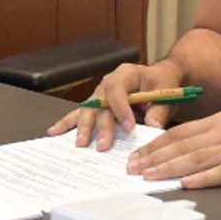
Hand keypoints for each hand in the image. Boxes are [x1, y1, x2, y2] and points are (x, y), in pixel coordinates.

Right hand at [46, 62, 177, 150]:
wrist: (160, 78)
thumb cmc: (162, 82)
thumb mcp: (166, 92)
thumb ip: (159, 110)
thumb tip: (153, 126)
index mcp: (125, 74)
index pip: (118, 90)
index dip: (121, 109)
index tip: (129, 127)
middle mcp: (108, 82)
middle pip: (99, 103)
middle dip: (101, 126)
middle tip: (103, 145)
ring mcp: (99, 94)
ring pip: (87, 110)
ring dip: (83, 127)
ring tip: (80, 144)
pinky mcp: (96, 105)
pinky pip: (80, 113)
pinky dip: (67, 123)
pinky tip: (54, 131)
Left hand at [125, 110, 220, 188]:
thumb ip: (216, 135)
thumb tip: (188, 148)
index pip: (180, 133)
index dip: (156, 145)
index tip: (137, 156)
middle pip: (182, 146)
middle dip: (154, 158)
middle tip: (132, 170)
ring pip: (196, 158)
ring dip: (170, 168)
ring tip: (149, 177)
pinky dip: (203, 179)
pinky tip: (187, 184)